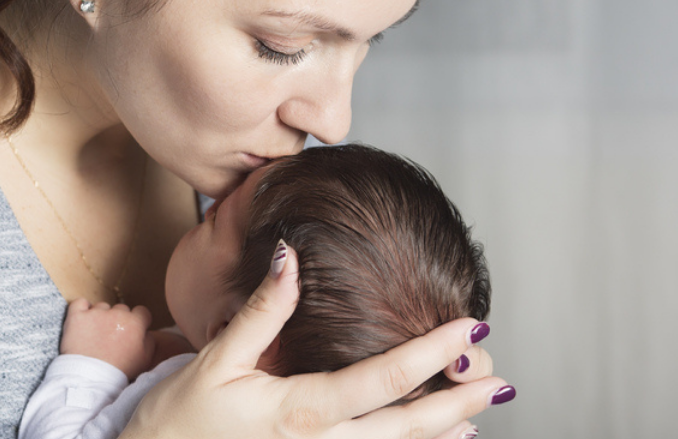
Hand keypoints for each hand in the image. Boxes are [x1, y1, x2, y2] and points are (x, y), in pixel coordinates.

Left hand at [60, 299, 155, 378]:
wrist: (90, 379)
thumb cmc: (119, 371)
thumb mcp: (145, 360)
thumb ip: (149, 341)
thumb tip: (146, 331)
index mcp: (135, 323)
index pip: (141, 312)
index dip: (137, 321)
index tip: (130, 330)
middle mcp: (117, 314)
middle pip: (121, 309)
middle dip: (118, 320)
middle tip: (111, 337)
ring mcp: (96, 313)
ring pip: (101, 307)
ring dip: (99, 317)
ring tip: (94, 335)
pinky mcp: (77, 316)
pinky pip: (79, 303)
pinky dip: (81, 309)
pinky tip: (82, 321)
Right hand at [120, 241, 512, 438]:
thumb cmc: (180, 420)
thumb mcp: (216, 359)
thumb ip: (260, 311)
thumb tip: (290, 257)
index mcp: (297, 411)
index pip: (381, 380)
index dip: (431, 353)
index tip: (469, 329)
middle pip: (403, 428)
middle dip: (456, 404)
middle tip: (498, 382)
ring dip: (439, 435)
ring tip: (476, 415)